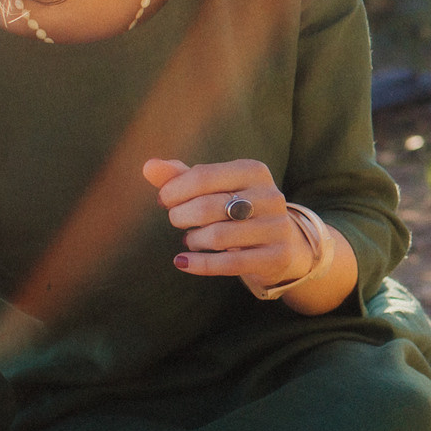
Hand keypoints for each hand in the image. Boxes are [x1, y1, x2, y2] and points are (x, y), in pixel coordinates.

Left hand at [144, 158, 314, 294]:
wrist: (281, 243)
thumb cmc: (236, 209)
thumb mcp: (213, 188)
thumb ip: (181, 176)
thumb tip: (148, 166)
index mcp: (253, 171)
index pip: (202, 176)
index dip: (173, 190)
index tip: (163, 201)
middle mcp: (270, 196)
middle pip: (208, 207)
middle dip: (181, 216)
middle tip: (177, 221)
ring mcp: (277, 227)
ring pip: (219, 236)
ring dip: (193, 240)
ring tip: (191, 239)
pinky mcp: (276, 256)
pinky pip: (230, 263)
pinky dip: (199, 264)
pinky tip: (183, 262)